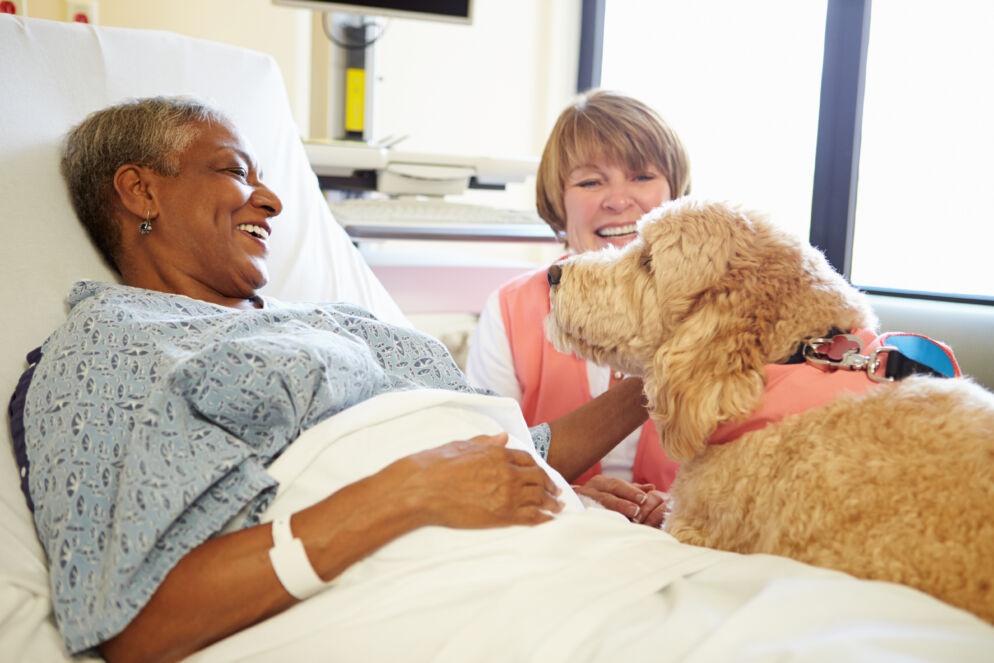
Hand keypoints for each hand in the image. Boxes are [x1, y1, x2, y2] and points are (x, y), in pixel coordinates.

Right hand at [390, 433, 563, 528]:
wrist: (422, 489)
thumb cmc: (435, 465)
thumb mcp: (462, 445)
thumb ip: (486, 441)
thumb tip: (503, 437)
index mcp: (497, 453)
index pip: (526, 459)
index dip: (538, 467)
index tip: (543, 474)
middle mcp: (507, 472)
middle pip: (538, 478)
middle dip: (550, 485)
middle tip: (558, 492)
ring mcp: (506, 494)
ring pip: (538, 498)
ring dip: (552, 502)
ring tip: (559, 507)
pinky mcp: (501, 515)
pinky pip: (530, 517)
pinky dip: (544, 518)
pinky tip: (549, 521)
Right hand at [573, 476, 668, 526]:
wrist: (571, 505)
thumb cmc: (598, 498)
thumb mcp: (614, 491)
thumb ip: (632, 490)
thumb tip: (651, 487)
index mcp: (600, 483)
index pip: (617, 485)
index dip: (631, 491)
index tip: (644, 498)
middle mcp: (589, 490)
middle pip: (607, 495)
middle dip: (622, 502)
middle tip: (636, 509)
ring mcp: (581, 502)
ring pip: (597, 506)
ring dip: (611, 512)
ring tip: (626, 518)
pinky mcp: (575, 513)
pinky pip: (586, 516)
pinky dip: (597, 520)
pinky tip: (607, 526)